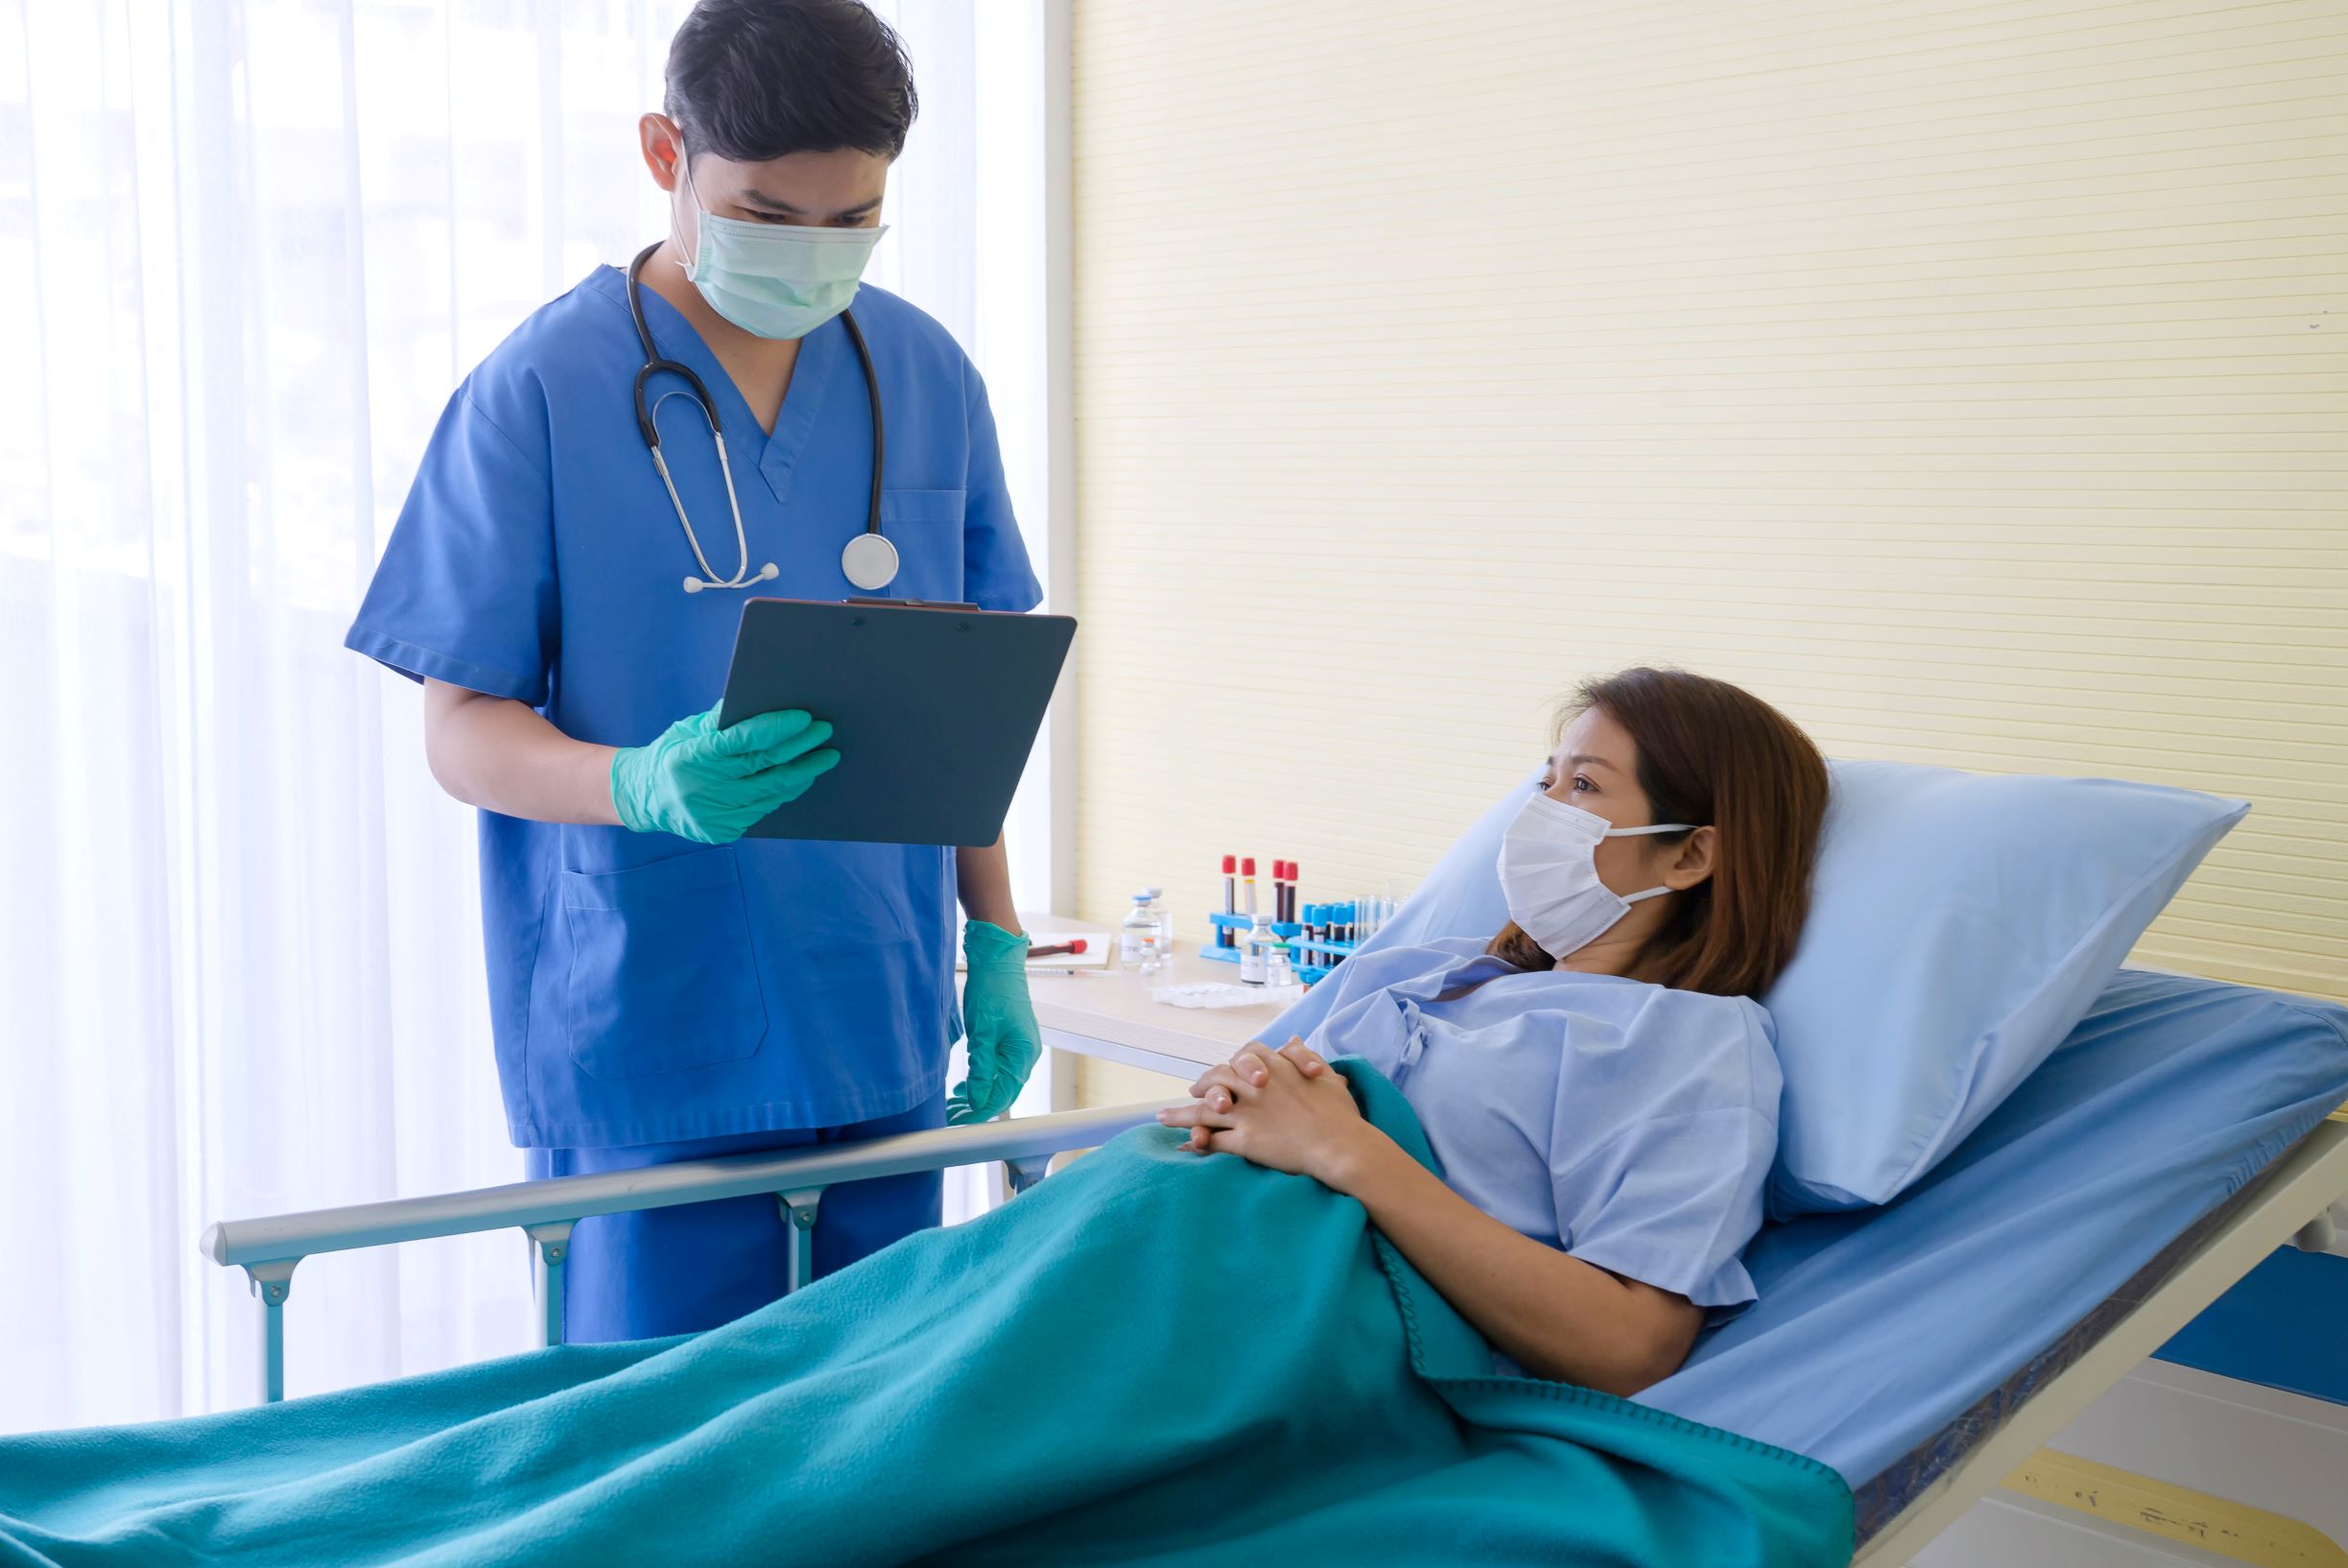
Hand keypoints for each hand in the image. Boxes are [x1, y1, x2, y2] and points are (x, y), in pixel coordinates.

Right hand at [610, 703, 838, 843]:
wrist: (644, 797)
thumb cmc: (672, 754)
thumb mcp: (686, 730)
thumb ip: (720, 720)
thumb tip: (761, 701)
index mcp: (690, 756)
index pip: (741, 741)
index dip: (776, 729)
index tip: (805, 718)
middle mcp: (701, 788)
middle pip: (764, 767)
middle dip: (800, 748)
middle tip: (825, 733)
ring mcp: (712, 814)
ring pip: (770, 792)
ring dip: (802, 773)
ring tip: (823, 756)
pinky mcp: (721, 831)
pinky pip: (763, 810)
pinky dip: (784, 792)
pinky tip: (800, 778)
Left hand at [948, 921, 1040, 1123]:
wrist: (998, 963)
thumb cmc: (992, 991)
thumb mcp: (982, 1032)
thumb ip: (981, 1068)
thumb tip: (977, 1099)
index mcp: (1023, 1055)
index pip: (1002, 1095)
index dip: (979, 1111)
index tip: (956, 1121)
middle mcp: (1025, 1056)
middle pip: (1002, 1092)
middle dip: (976, 1106)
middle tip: (948, 1116)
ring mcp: (1019, 1049)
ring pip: (999, 1082)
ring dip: (977, 1095)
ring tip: (952, 1105)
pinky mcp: (1011, 1043)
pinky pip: (998, 1069)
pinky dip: (981, 1081)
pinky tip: (963, 1087)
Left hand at [1154, 1038, 1368, 1185]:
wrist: (1341, 1145)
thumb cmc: (1338, 1112)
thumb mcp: (1325, 1074)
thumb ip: (1303, 1055)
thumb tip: (1291, 1038)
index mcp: (1274, 1067)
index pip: (1245, 1056)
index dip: (1233, 1063)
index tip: (1226, 1070)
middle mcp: (1255, 1087)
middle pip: (1218, 1077)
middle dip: (1203, 1083)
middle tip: (1193, 1089)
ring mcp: (1247, 1113)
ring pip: (1205, 1109)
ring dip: (1182, 1114)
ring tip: (1164, 1116)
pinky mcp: (1244, 1140)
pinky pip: (1213, 1140)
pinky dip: (1197, 1142)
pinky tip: (1186, 1145)